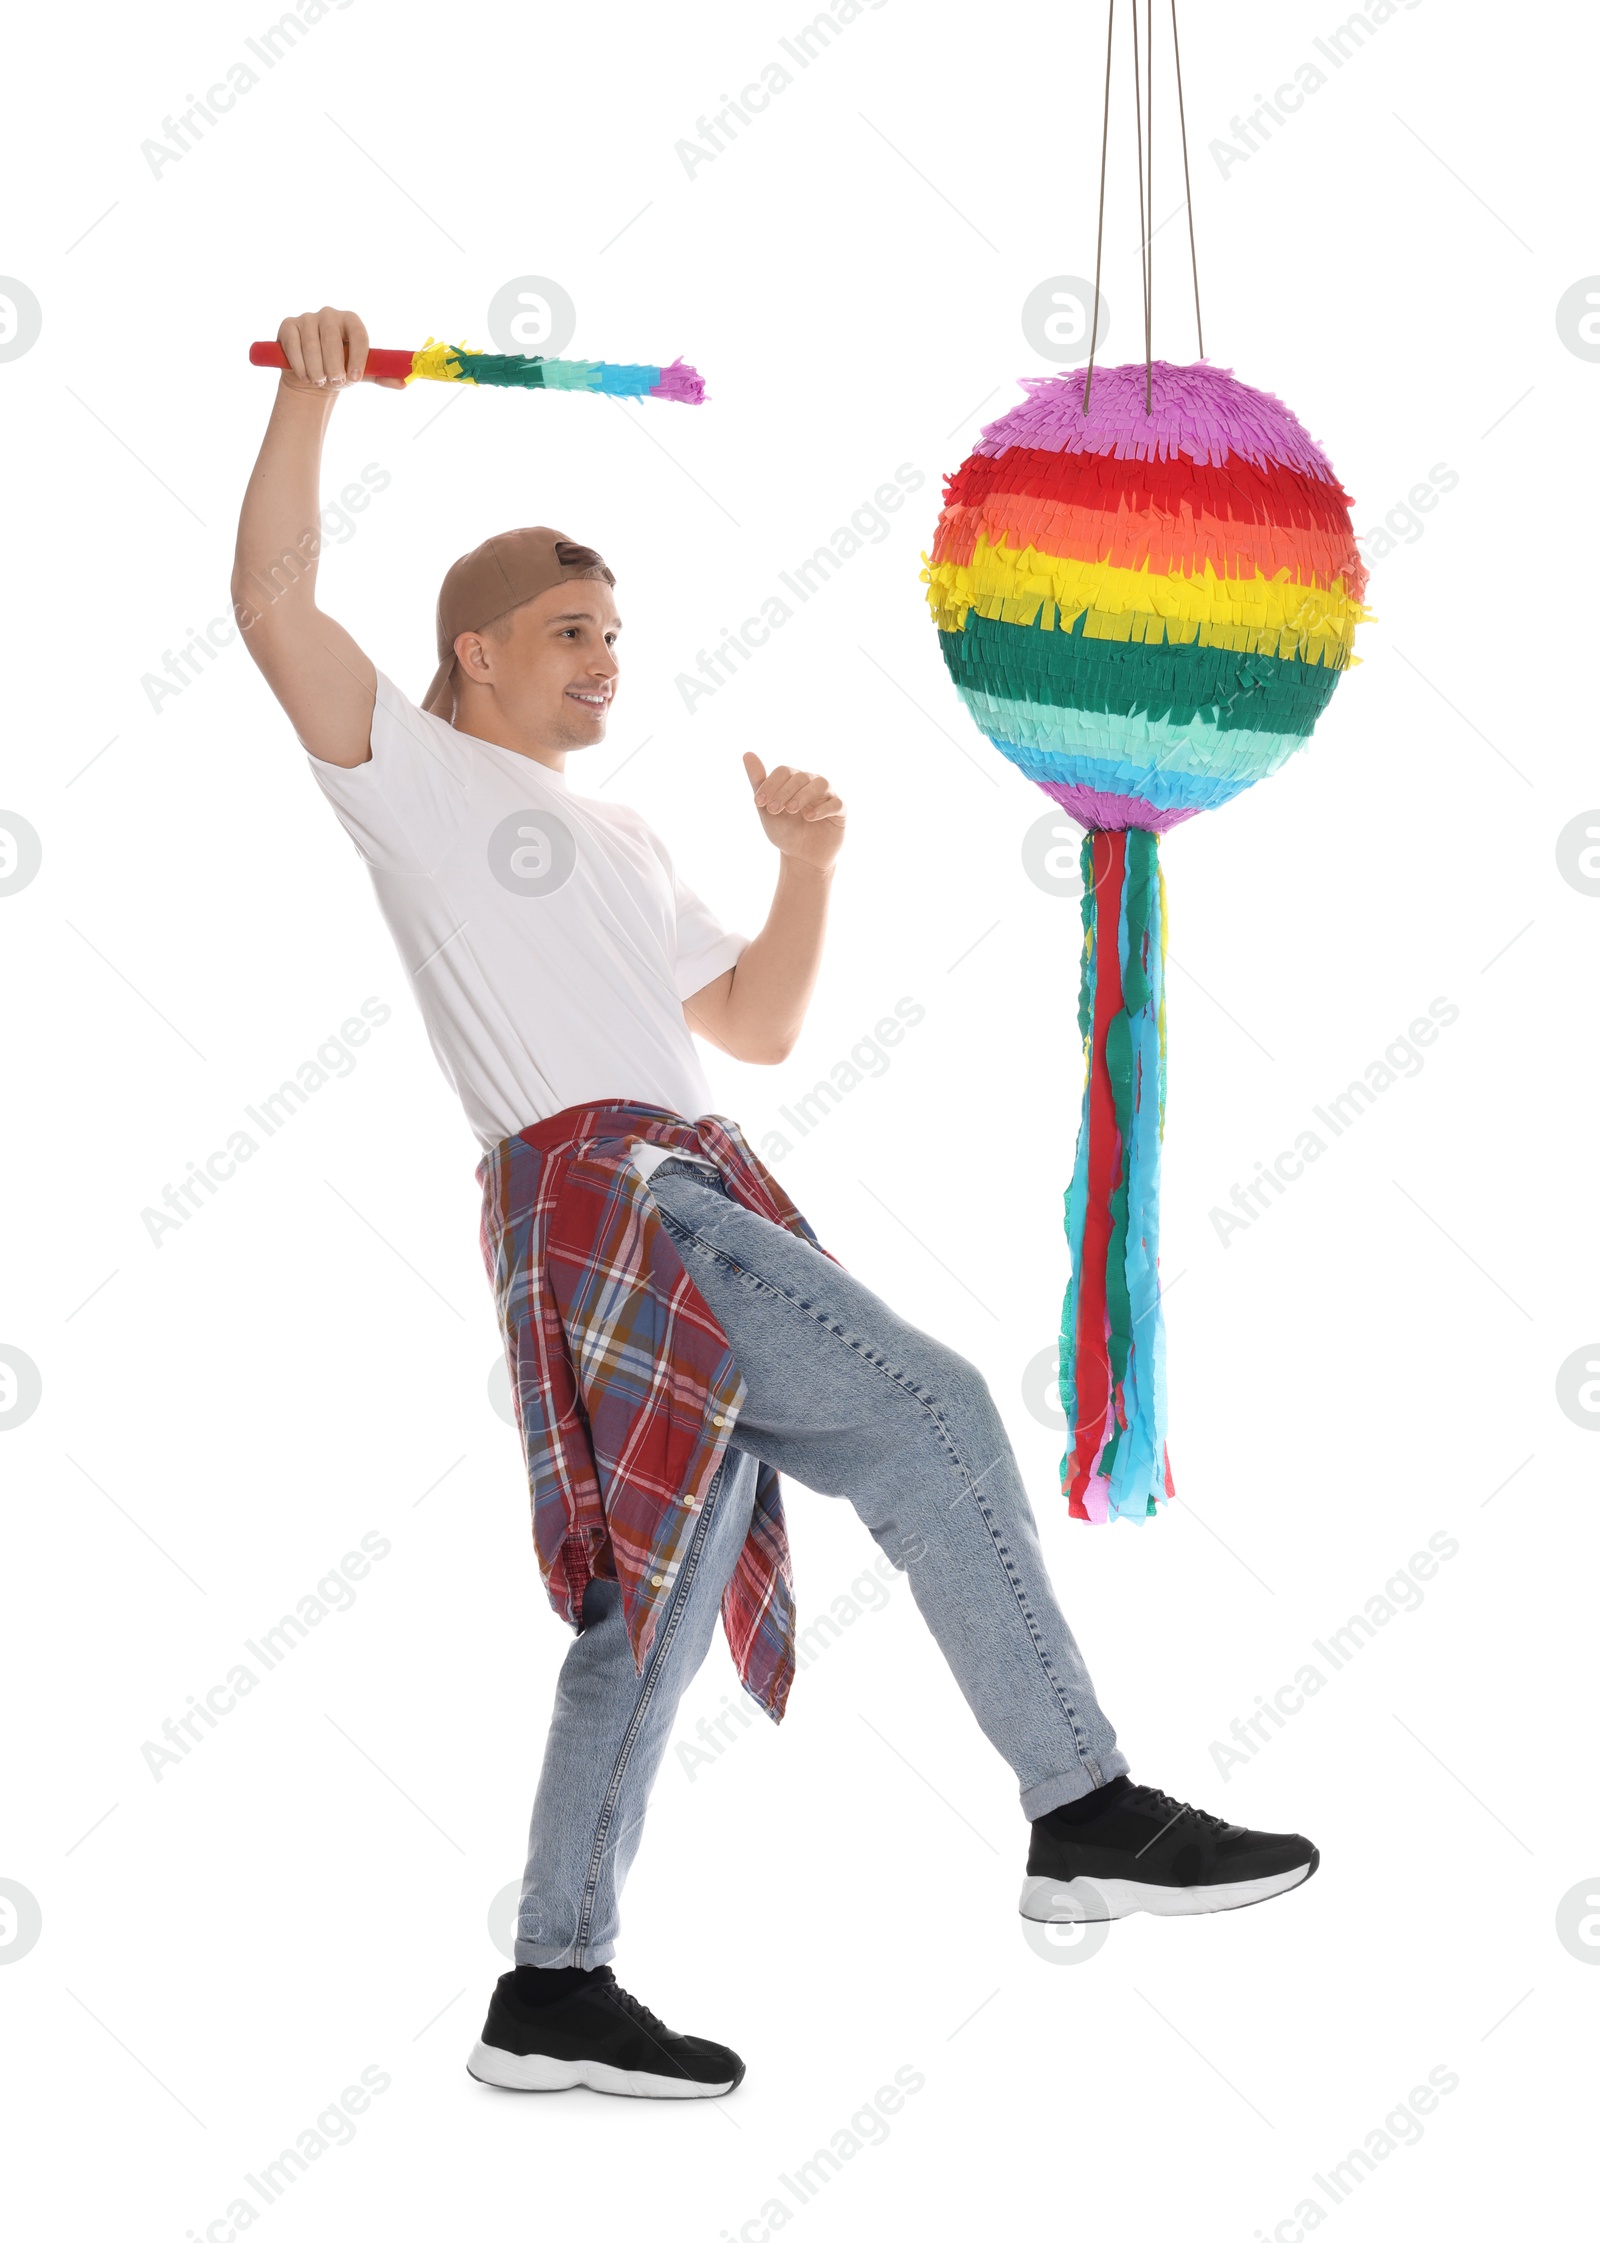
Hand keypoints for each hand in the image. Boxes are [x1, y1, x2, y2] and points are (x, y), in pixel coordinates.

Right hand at [274, 307, 406, 391]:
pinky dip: (300, 366)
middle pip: (331, 338)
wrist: (312, 376)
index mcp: (351, 321)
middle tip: (336, 382)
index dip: (357, 356)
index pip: (358, 334)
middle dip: (334, 366)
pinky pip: (293, 346)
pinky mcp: (288, 325)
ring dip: (316, 370)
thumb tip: (404, 384)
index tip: (354, 378)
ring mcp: (307, 318)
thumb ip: (381, 376)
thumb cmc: (340, 370)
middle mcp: (330, 314)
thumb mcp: (361, 374)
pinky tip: (305, 375)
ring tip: (320, 381)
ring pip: (311, 345)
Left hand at [742, 754, 845, 872]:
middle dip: (784, 792)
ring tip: (791, 810)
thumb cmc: (784, 831)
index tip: (758, 803)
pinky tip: (810, 818)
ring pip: (820, 784)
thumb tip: (747, 753)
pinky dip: (823, 808)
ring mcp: (827, 796)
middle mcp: (812, 783)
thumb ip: (758, 782)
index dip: (770, 785)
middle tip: (773, 810)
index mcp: (794, 781)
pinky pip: (836, 803)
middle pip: (800, 777)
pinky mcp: (840, 811)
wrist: (801, 857)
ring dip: (804, 795)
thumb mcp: (766, 809)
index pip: (783, 772)